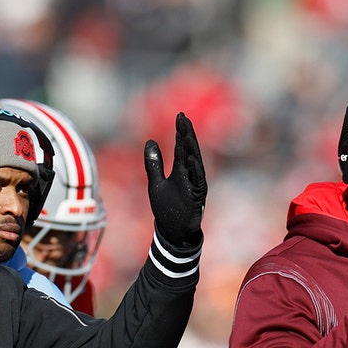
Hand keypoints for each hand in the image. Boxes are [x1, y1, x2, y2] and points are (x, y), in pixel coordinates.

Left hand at [144, 112, 206, 249]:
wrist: (173, 232)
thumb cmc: (167, 208)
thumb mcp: (156, 183)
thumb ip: (154, 163)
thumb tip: (150, 142)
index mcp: (180, 171)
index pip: (181, 147)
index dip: (180, 132)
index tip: (179, 115)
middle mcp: (189, 175)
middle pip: (189, 151)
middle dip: (186, 134)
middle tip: (183, 118)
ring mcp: (194, 186)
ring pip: (195, 164)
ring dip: (191, 149)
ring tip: (187, 134)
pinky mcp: (196, 197)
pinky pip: (197, 182)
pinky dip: (194, 170)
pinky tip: (190, 159)